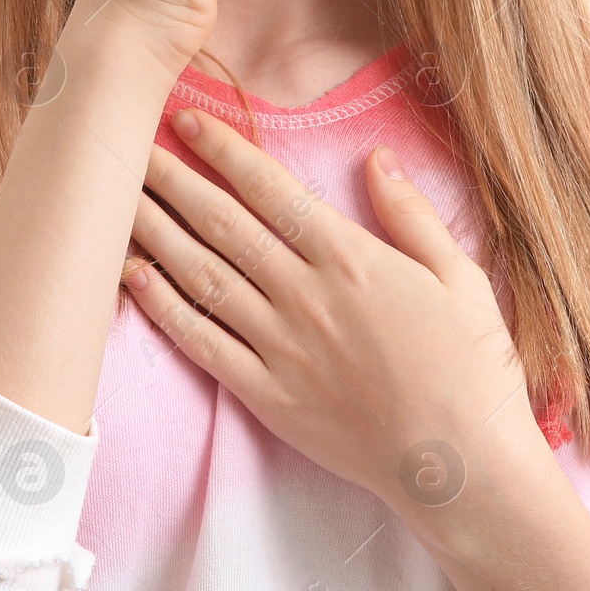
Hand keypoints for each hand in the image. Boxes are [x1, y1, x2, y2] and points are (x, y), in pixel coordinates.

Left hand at [121, 103, 537, 512]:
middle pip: (222, 225)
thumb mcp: (461, 277)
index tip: (188, 121)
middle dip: (173, 181)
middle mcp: (304, 296)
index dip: (225, 151)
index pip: (270, 190)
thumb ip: (412, 214)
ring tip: (116, 200)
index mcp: (350, 259)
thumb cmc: (473, 370)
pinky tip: (134, 277)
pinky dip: (164, 308)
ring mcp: (280, 348)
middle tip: (128, 149)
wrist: (462, 470)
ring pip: (202, 277)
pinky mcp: (267, 397)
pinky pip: (203, 344)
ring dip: (156, 233)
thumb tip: (377, 156)